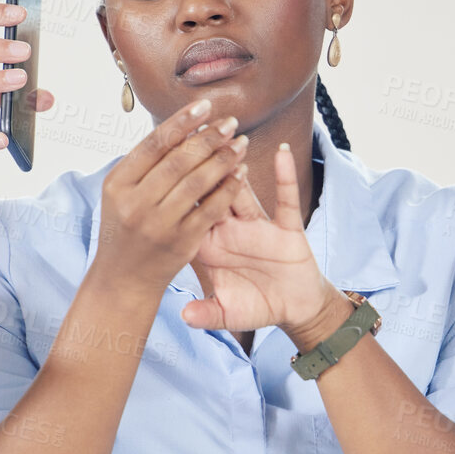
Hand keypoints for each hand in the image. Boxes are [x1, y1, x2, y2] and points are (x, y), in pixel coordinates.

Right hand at [92, 99, 248, 299]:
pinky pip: (211, 209)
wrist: (124, 277)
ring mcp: (159, 225)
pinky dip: (228, 189)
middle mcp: (135, 203)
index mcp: (117, 184)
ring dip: (223, 159)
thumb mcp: (121, 193)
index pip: (154, 144)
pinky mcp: (181, 243)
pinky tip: (241, 172)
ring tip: (241, 142)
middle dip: (209, 137)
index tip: (204, 105)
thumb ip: (145, 164)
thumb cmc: (126, 226)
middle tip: (231, 122)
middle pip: (178, 160)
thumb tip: (181, 125)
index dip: (181, 122)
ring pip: (197, 182)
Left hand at [183, 141, 340, 340]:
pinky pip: (285, 200)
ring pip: (243, 189)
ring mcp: (258, 226)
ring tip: (232, 138)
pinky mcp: (287, 229)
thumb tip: (185, 317)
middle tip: (194, 136)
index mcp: (210, 246)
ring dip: (237, 164)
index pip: (187, 214)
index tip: (162, 166)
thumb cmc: (257, 307)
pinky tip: (281, 153)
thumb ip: (207, 315)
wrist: (292, 309)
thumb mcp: (229, 315)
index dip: (176, 192)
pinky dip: (284, 178)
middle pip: (210, 192)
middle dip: (203, 166)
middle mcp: (230, 230)